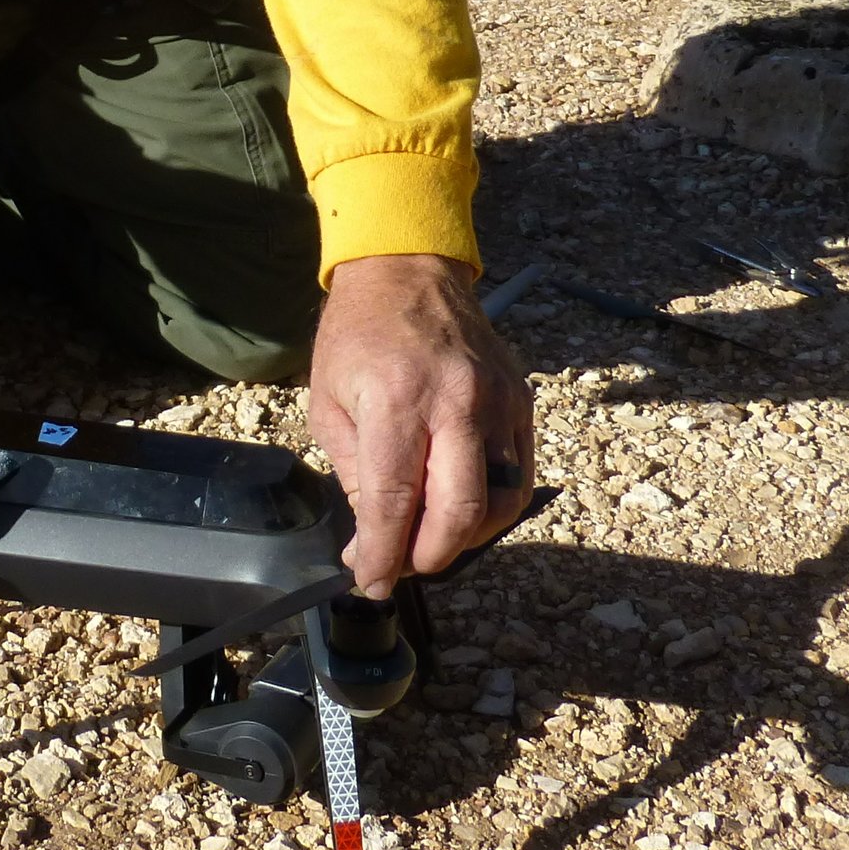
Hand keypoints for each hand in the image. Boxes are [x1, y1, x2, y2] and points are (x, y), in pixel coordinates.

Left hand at [307, 254, 533, 595]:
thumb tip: (373, 537)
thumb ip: (355, 472)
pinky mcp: (520, 400)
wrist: (407, 269)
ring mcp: (497, 401)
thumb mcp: (328, 402)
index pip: (395, 499)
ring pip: (500, 501)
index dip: (384, 553)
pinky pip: (518, 475)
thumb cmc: (358, 335)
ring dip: (466, 538)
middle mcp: (456, 401)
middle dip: (430, 556)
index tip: (371, 580)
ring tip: (430, 538)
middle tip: (402, 566)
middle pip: (460, 510)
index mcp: (397, 398)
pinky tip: (462, 512)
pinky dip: (495, 508)